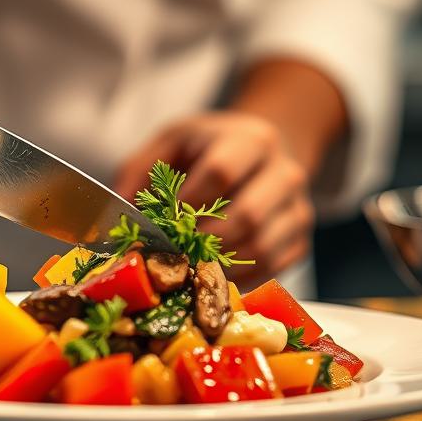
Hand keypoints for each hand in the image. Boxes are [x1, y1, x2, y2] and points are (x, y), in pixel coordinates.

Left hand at [114, 110, 314, 281]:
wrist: (264, 153)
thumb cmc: (209, 149)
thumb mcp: (172, 142)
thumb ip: (141, 170)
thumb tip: (121, 214)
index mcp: (251, 141)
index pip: (221, 172)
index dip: (187, 202)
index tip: (162, 220)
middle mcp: (285, 173)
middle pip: (247, 216)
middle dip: (200, 241)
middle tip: (171, 254)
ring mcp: (298, 208)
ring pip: (261, 248)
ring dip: (217, 265)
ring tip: (185, 269)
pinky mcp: (300, 239)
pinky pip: (271, 268)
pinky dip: (237, 279)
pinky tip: (209, 276)